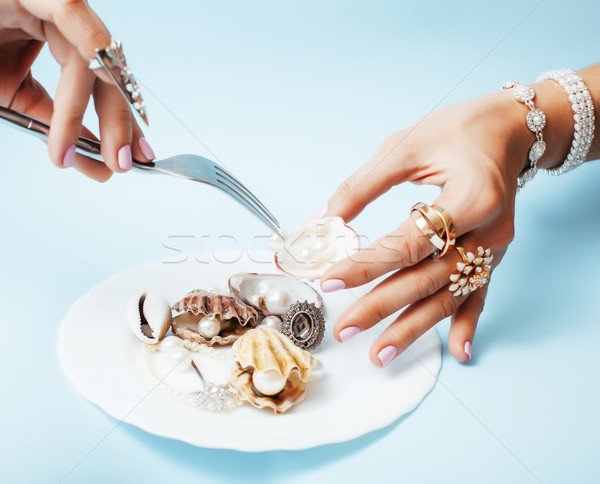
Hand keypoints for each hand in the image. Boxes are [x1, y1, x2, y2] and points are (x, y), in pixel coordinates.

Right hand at [0, 0, 154, 180]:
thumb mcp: (11, 92)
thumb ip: (48, 118)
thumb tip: (83, 153)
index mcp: (60, 41)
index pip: (101, 86)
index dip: (118, 125)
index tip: (124, 161)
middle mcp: (64, 22)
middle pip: (107, 75)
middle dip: (120, 123)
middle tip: (123, 163)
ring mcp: (51, 3)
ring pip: (91, 57)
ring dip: (99, 105)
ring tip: (87, 148)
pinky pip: (71, 13)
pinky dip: (92, 42)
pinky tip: (106, 76)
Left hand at [318, 90, 545, 365]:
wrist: (508, 130)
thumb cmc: (458, 131)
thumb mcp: (406, 146)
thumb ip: (363, 185)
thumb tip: (324, 219)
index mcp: (471, 197)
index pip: (408, 243)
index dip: (367, 264)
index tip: (329, 278)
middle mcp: (489, 230)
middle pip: (428, 279)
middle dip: (382, 307)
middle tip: (345, 329)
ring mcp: (495, 248)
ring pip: (450, 296)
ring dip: (414, 329)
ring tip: (379, 356)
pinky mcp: (495, 255)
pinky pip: (481, 294)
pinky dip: (468, 324)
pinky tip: (458, 352)